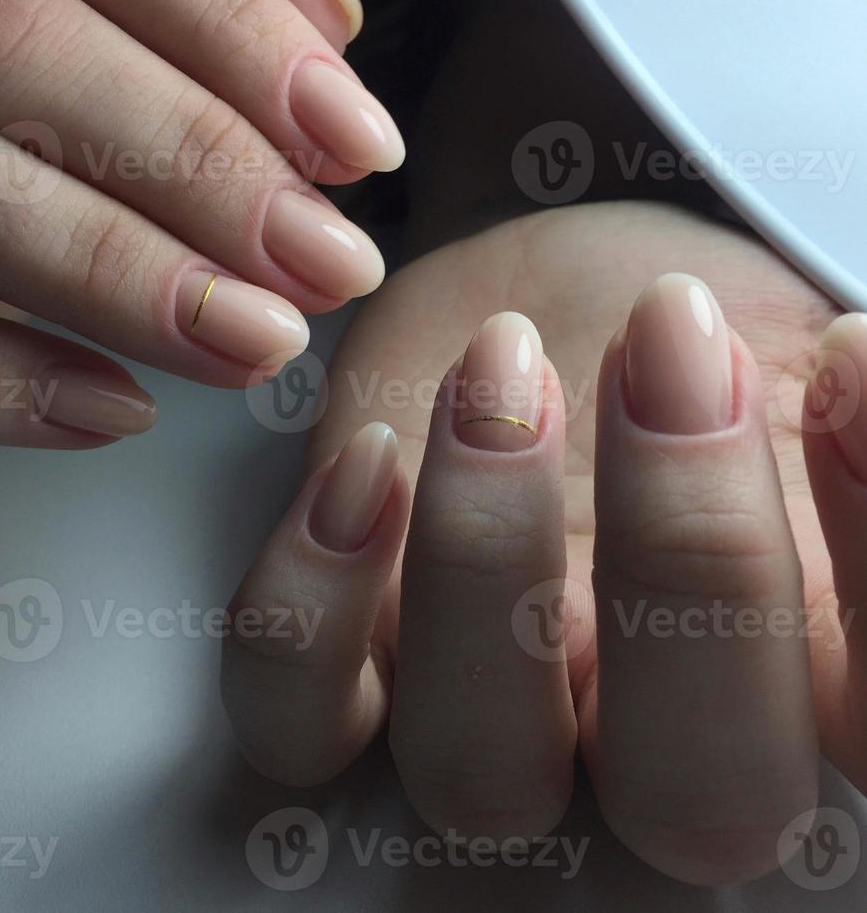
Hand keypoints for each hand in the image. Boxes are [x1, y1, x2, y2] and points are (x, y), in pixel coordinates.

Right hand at [0, 0, 400, 446]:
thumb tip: (329, 25)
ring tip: (256, 343)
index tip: (359, 146)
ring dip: (119, 274)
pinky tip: (114, 408)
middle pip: (8, 41)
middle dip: (197, 164)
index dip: (237, 38)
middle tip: (325, 264)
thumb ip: (185, 29)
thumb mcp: (81, 54)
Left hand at [221, 202, 865, 885]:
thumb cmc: (665, 337)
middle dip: (692, 560)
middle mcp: (636, 737)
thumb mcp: (770, 350)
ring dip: (487, 564)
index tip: (840, 351)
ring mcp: (482, 714)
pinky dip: (313, 605)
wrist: (539, 305)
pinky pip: (298, 715)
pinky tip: (370, 459)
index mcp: (785, 682)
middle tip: (668, 353)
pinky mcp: (353, 665)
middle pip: (696, 803)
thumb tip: (856, 369)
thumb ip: (811, 415)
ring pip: (479, 773)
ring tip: (507, 372)